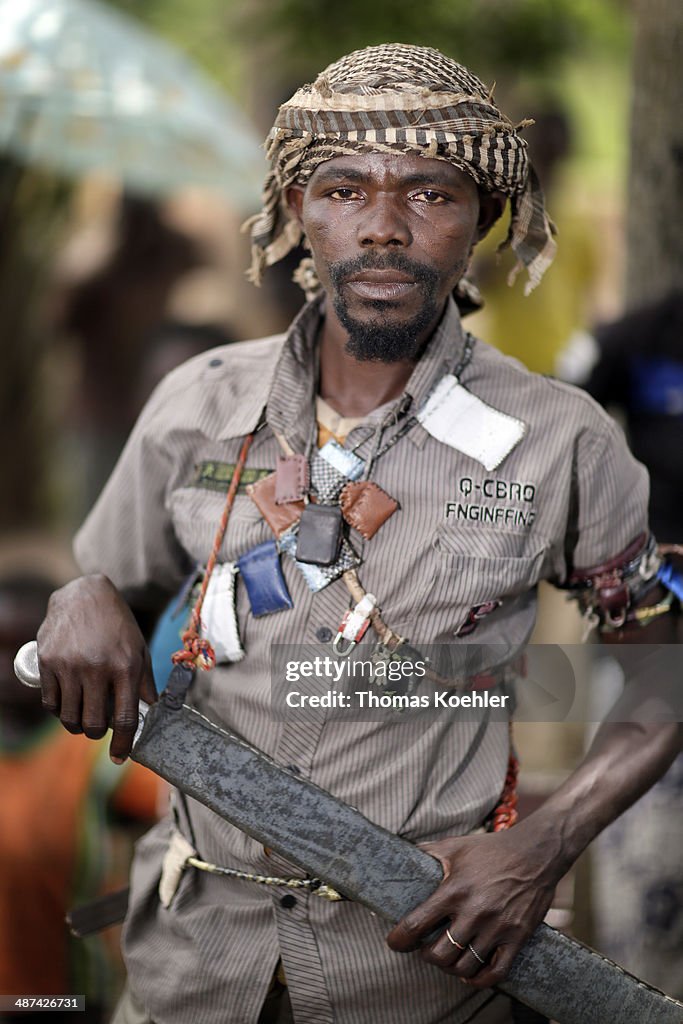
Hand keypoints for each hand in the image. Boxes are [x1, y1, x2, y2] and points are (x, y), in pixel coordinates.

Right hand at [36, 574, 156, 762]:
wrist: (85, 594)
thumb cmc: (117, 624)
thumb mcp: (139, 648)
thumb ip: (145, 682)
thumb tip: (151, 712)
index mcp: (125, 666)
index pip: (125, 719)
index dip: (123, 744)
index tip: (119, 757)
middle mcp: (97, 668)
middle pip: (93, 724)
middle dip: (97, 734)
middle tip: (99, 728)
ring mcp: (69, 665)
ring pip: (69, 718)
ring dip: (76, 725)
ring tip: (83, 716)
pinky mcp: (48, 661)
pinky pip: (50, 702)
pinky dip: (58, 710)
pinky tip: (66, 704)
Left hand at [386, 822, 561, 987]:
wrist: (534, 853)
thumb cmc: (491, 849)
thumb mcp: (455, 846)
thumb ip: (427, 853)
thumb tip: (402, 856)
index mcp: (454, 890)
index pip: (416, 925)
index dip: (400, 939)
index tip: (395, 942)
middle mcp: (474, 912)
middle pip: (439, 955)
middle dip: (426, 956)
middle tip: (426, 948)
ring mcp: (497, 927)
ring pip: (465, 966)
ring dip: (451, 968)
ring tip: (448, 958)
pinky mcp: (517, 937)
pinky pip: (496, 972)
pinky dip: (479, 979)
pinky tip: (470, 972)